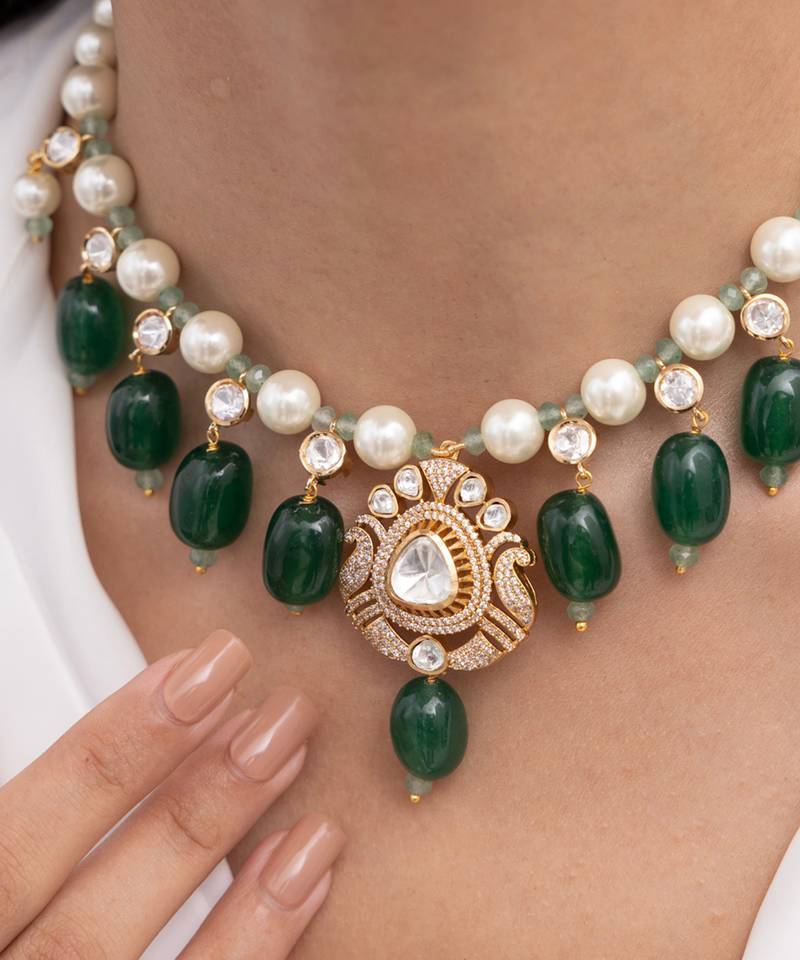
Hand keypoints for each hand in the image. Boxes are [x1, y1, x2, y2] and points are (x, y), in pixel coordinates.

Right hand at [0, 629, 344, 958]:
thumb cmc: (2, 921)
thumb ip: (17, 833)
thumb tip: (76, 731)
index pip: (11, 847)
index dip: (109, 753)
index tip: (197, 675)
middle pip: (87, 920)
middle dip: (190, 804)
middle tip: (277, 715)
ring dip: (234, 886)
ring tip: (302, 784)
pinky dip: (253, 953)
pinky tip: (303, 879)